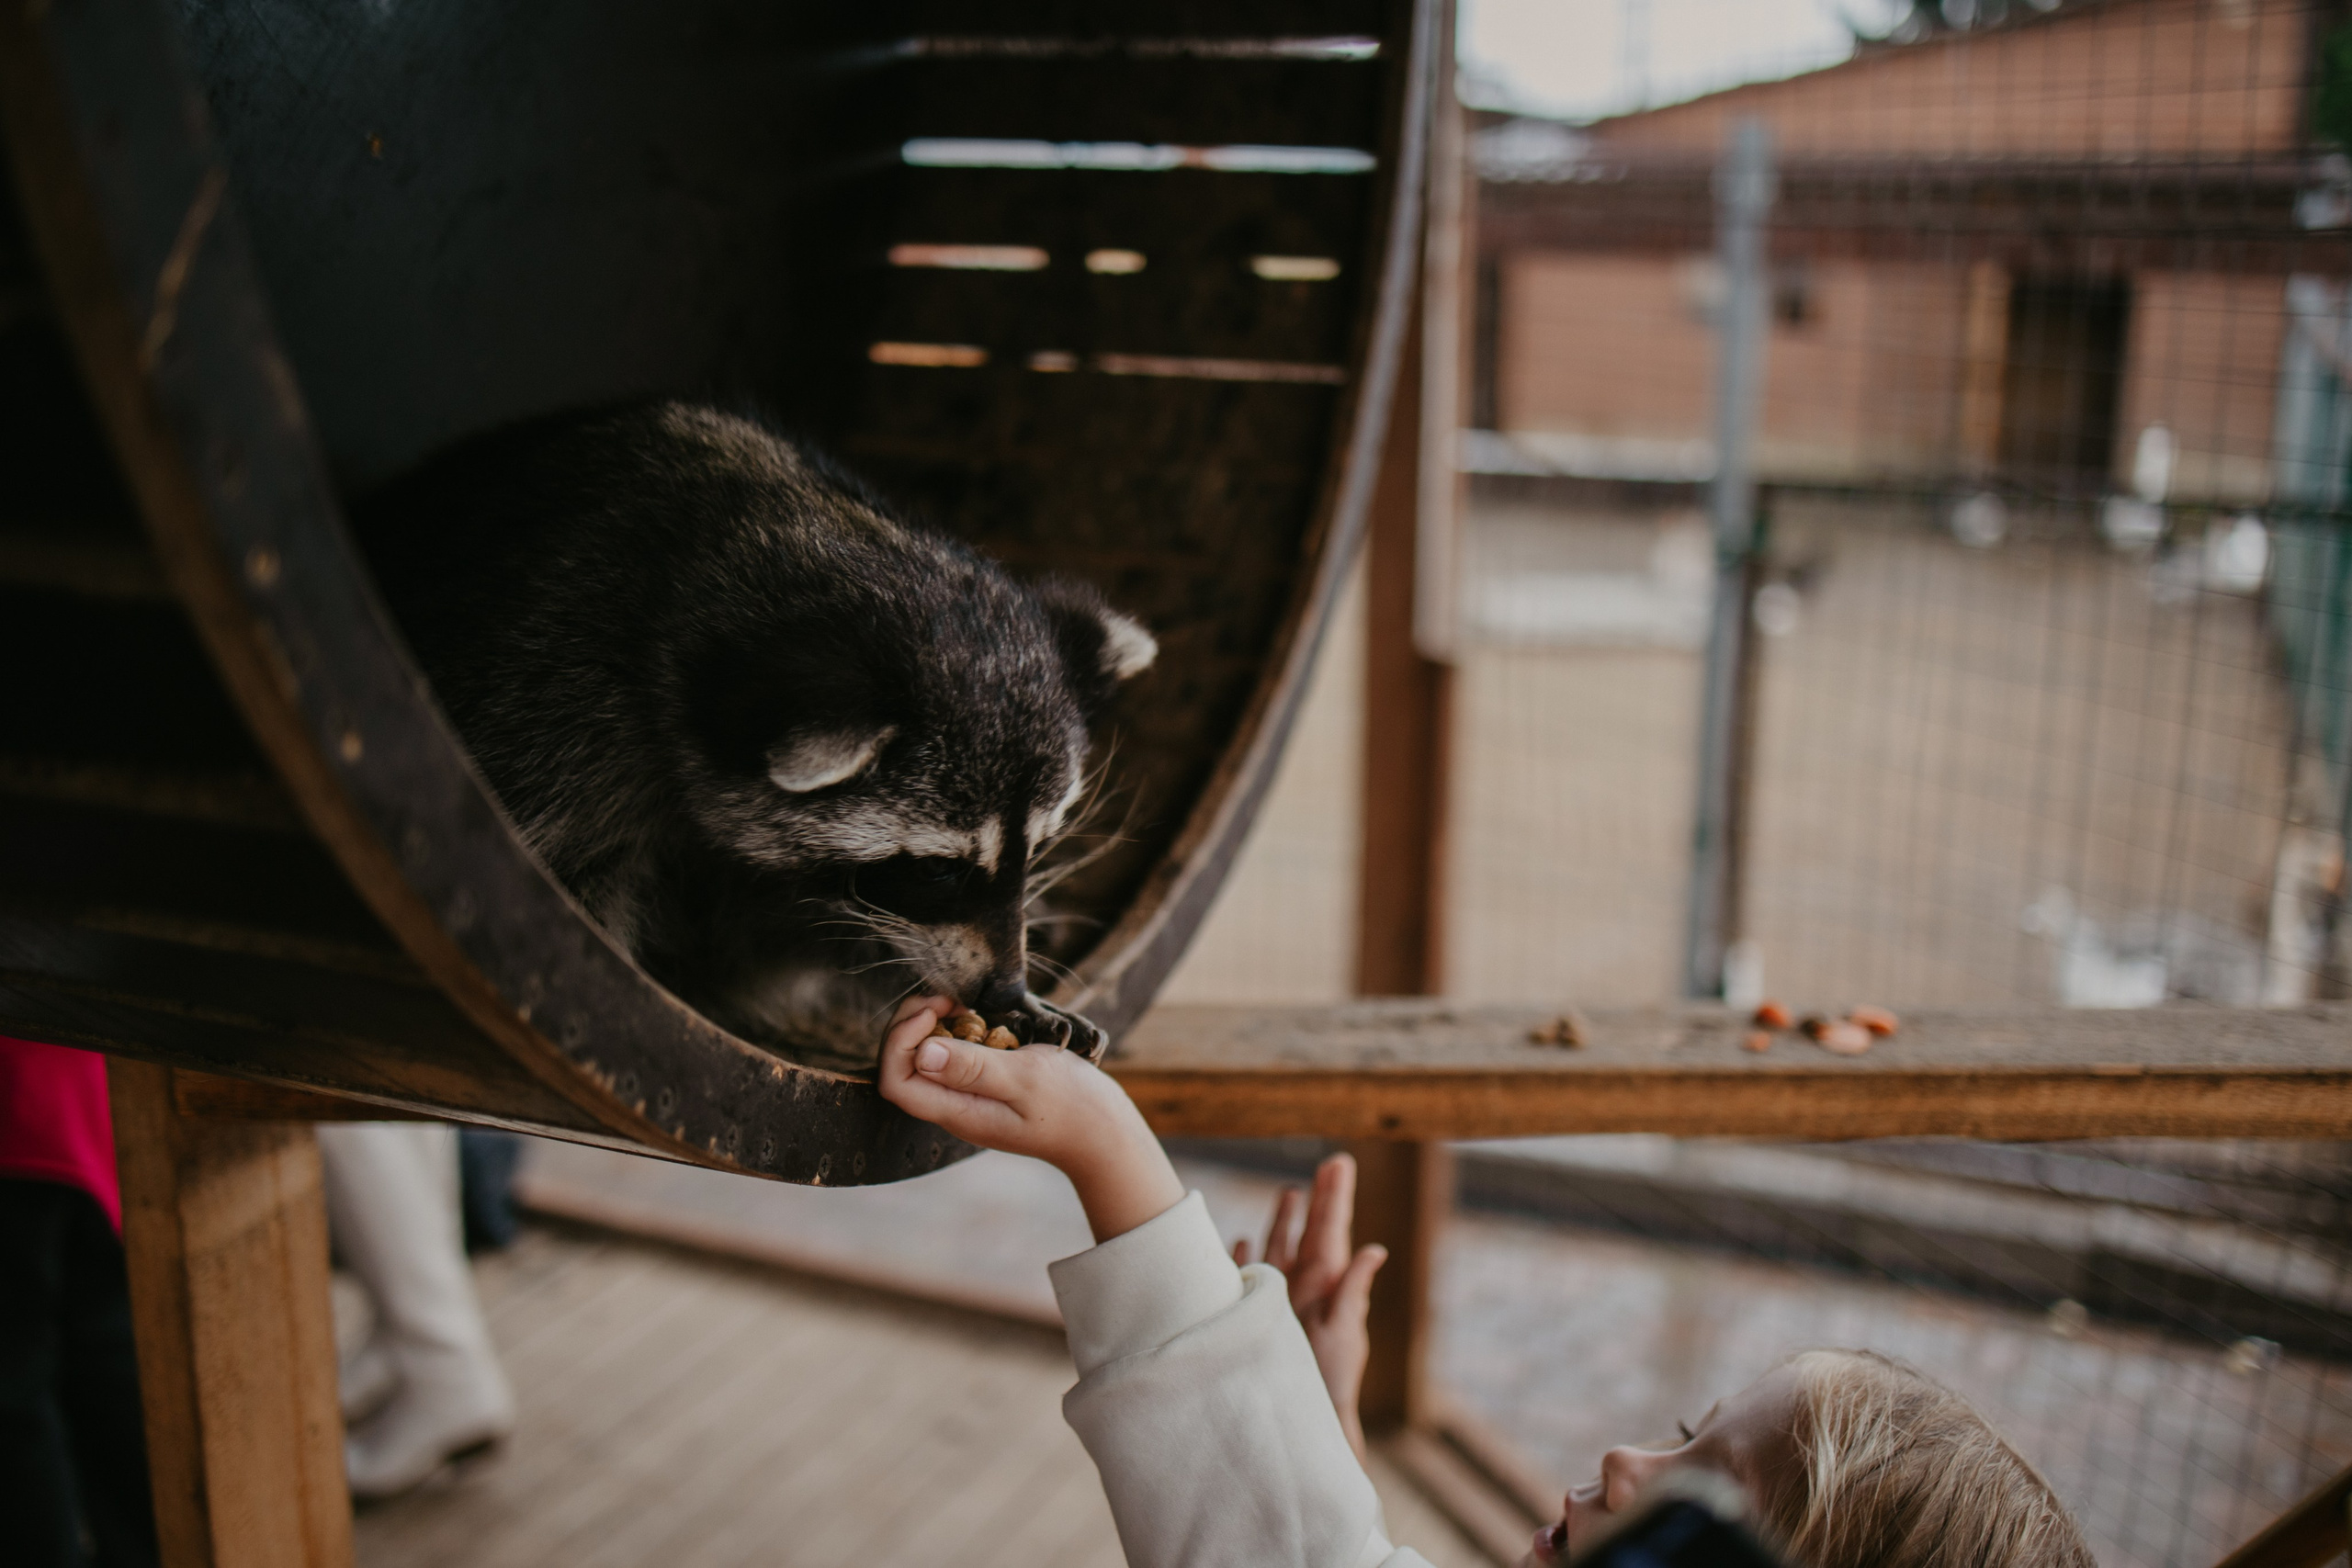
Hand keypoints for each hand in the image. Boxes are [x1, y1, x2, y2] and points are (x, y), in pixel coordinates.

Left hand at [877, 995, 1182, 1243]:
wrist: (1105, 1133)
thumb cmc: (1073, 1107)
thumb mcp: (1025, 1078)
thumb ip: (973, 1066)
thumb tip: (923, 1052)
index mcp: (958, 1111)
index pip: (895, 1079)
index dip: (901, 1038)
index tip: (935, 1008)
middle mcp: (954, 1107)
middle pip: (904, 1065)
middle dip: (914, 1023)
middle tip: (948, 997)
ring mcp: (968, 1098)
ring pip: (925, 1058)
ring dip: (936, 1024)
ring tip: (966, 1004)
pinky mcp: (984, 1087)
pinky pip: (953, 1056)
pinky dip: (961, 1031)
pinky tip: (986, 1020)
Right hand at [1235, 1152, 1387, 1460]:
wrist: (1304, 1419)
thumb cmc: (1328, 1382)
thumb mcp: (1343, 1335)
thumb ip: (1353, 1292)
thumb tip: (1375, 1250)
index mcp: (1327, 1285)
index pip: (1332, 1231)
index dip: (1335, 1198)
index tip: (1340, 1163)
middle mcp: (1305, 1286)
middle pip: (1311, 1232)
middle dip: (1318, 1199)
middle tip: (1330, 1166)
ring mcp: (1281, 1299)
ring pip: (1280, 1248)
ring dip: (1284, 1221)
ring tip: (1290, 1193)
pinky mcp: (1258, 1315)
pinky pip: (1249, 1277)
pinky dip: (1246, 1257)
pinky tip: (1241, 1240)